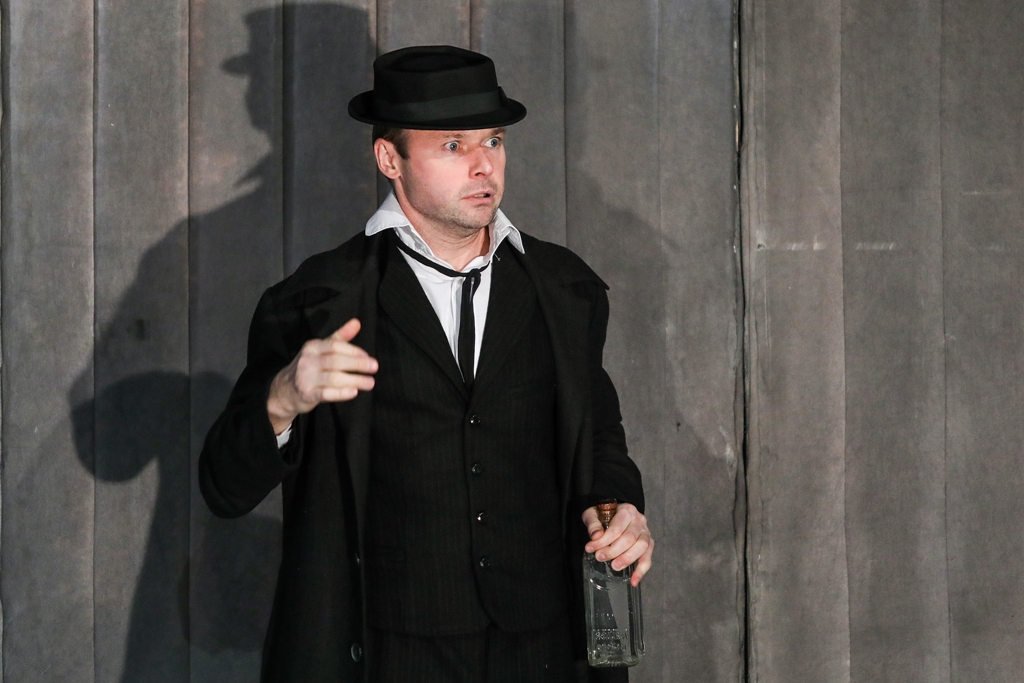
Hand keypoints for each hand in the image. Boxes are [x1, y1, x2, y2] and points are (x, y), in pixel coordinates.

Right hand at [266, 318, 377, 433]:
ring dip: (354, 380)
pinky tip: (354, 392)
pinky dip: (341, 393)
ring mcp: (305, 378)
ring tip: (370, 383)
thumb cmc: (310, 367)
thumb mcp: (322, 349)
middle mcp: (307, 360)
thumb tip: (357, 322)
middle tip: (375, 367)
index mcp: (312, 347)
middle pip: (335, 361)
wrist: (285, 390)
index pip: (335, 346)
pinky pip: (325, 394)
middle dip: (357, 364)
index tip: (368, 357)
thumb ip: (340, 337)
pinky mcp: (306, 394)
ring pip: (332, 378)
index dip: (353, 351)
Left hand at [582, 503, 653, 585]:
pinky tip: (633, 580)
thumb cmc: (603, 514)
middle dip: (613, 551)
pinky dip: (641, 570)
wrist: (615, 511)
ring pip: (642, 547)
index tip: (590, 548)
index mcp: (627, 511)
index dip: (603, 540)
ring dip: (627, 559)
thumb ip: (593, 523)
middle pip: (630, 538)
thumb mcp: (593, 513)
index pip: (617, 528)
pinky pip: (648, 558)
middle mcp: (639, 521)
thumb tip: (596, 536)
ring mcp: (645, 532)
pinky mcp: (648, 544)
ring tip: (614, 566)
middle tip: (600, 557)